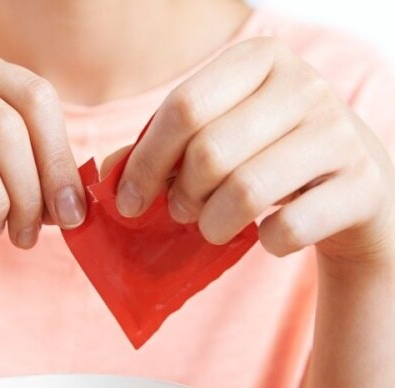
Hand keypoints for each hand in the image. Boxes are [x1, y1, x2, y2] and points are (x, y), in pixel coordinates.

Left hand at [114, 37, 394, 266]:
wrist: (354, 188)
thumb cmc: (270, 158)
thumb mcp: (219, 138)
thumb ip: (162, 149)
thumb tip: (108, 175)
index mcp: (260, 61)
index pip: (183, 108)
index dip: (145, 162)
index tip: (128, 201)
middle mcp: (304, 85)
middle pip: (209, 152)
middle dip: (180, 196)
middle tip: (180, 212)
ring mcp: (339, 133)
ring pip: (245, 191)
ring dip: (213, 224)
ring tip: (212, 227)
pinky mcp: (362, 184)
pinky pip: (288, 228)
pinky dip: (266, 242)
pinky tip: (267, 235)